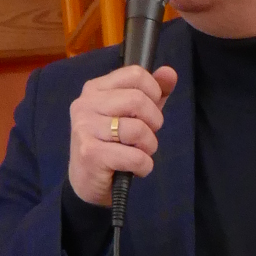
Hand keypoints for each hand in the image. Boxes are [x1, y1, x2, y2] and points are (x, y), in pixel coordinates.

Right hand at [67, 63, 178, 208]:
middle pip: (138, 100)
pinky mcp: (90, 153)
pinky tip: (135, 168)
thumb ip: (152, 93)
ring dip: (149, 147)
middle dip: (154, 122)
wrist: (86, 182)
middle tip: (146, 137)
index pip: (135, 74)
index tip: (150, 110)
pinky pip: (135, 156)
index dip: (153, 92)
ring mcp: (85, 128)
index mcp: (95, 88)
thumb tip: (170, 73)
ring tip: (139, 153)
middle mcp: (86, 104)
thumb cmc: (111, 145)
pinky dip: (144, 166)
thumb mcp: (132, 115)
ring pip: (138, 129)